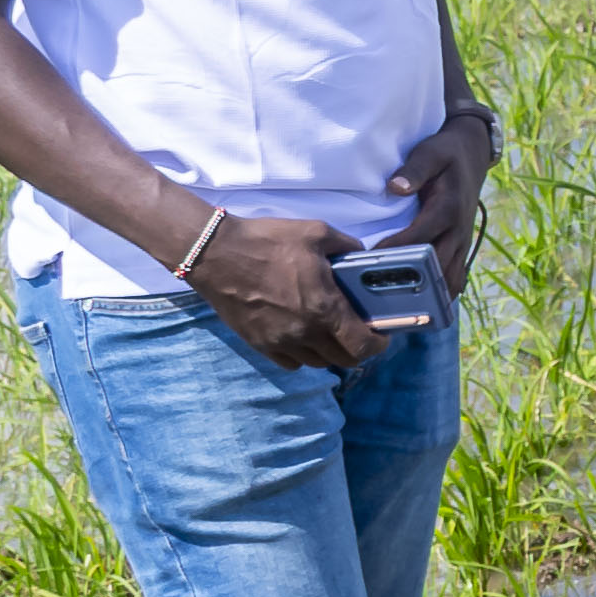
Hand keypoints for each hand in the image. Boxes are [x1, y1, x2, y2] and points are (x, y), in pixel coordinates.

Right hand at [186, 211, 379, 373]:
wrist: (214, 254)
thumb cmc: (266, 241)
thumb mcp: (316, 233)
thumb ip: (347, 247)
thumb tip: (362, 256)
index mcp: (324, 308)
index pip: (361, 346)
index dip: (377, 345)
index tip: (381, 335)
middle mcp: (304, 333)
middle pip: (342, 360)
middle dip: (357, 349)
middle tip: (357, 331)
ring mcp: (279, 342)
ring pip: (317, 363)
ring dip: (329, 352)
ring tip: (330, 332)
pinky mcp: (258, 344)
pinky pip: (290, 363)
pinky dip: (302, 355)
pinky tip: (302, 336)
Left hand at [382, 104, 494, 292]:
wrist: (472, 156)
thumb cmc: (445, 154)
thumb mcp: (430, 152)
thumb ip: (414, 169)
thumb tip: (395, 187)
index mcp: (447, 208)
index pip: (419, 236)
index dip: (396, 250)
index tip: (371, 260)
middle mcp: (458, 230)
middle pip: (437, 266)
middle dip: (413, 283)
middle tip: (383, 296)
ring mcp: (462, 241)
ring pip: (450, 278)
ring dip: (430, 296)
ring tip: (404, 312)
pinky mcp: (462, 246)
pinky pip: (457, 277)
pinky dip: (443, 293)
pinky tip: (425, 306)